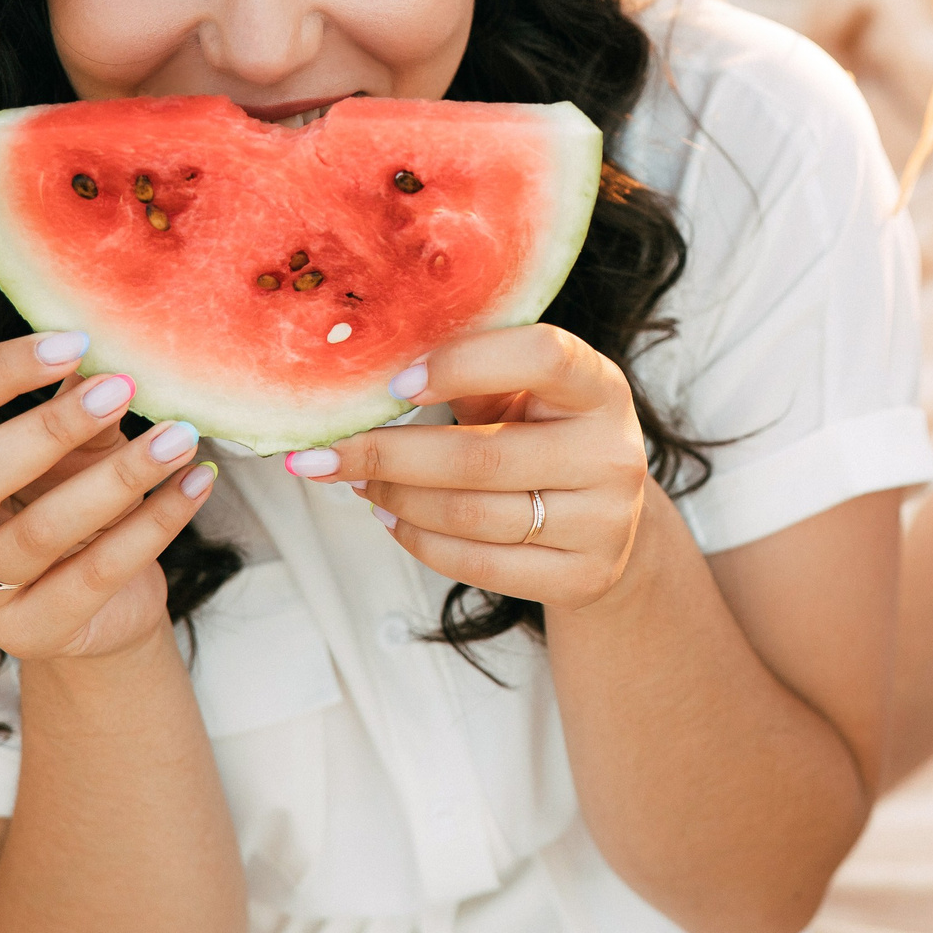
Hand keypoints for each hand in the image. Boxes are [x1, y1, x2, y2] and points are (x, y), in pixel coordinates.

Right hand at [0, 331, 219, 660]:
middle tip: (122, 389)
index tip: (74, 340)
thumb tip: (111, 332)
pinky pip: (95, 576)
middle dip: (50, 429)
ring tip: (179, 437)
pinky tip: (196, 482)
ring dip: (118, 478)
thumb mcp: (74, 444)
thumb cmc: (72, 501)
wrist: (102, 606)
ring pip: (38, 534)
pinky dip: (153, 525)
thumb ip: (79, 395)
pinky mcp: (28, 633)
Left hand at [283, 324, 649, 612]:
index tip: (395, 384)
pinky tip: (392, 520)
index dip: (464, 365)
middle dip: (386, 455)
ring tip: (359, 484)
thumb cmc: (547, 437)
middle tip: (319, 455)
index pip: (543, 355)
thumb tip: (363, 367)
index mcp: (601, 386)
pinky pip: (478, 564)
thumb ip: (471, 375)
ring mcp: (605, 521)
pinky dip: (419, 542)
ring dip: (396, 500)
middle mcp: (613, 452)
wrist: (612, 525)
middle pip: (481, 456)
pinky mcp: (584, 576)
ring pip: (470, 515)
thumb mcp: (525, 395)